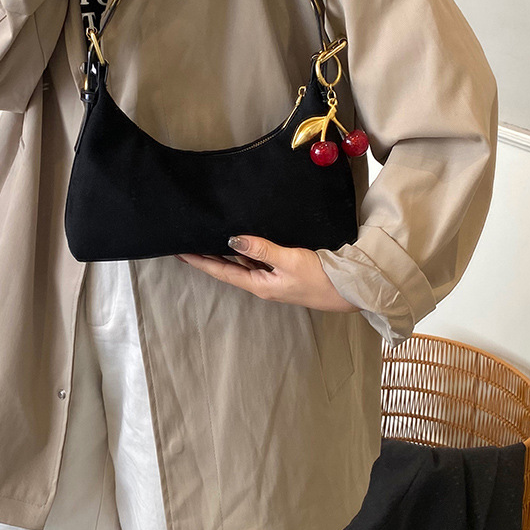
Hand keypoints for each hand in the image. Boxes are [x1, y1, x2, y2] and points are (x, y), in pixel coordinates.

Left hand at [175, 235, 360, 313]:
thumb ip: (261, 249)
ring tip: (205, 239)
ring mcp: (272, 278)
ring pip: (241, 263)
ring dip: (223, 253)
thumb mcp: (289, 260)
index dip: (200, 262)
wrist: (348, 290)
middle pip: (227, 268)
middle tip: (186, 244)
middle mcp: (261, 283)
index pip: (222, 272)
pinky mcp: (282, 271)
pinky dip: (245, 250)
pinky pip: (257, 260)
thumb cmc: (320, 278)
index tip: (181, 253)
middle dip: (206, 257)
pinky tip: (238, 240)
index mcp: (259, 285)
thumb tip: (232, 240)